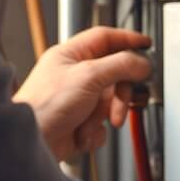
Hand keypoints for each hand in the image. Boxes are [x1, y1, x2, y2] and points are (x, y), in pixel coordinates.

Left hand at [14, 27, 151, 161]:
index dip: (127, 39)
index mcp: (71, 55)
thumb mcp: (89, 76)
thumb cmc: (45, 105)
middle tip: (123, 100)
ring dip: (106, 114)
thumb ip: (120, 65)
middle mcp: (74, 75)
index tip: (146, 44)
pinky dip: (96, 131)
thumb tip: (142, 62)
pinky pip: (102, 124)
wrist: (33, 142)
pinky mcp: (78, 122)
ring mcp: (77, 100)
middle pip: (113, 73)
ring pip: (110, 102)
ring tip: (93, 122)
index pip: (105, 38)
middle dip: (120, 92)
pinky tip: (82, 133)